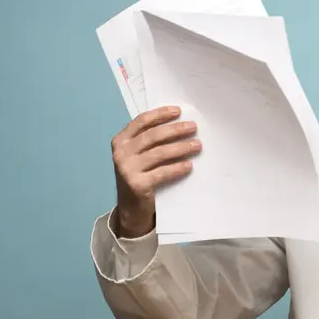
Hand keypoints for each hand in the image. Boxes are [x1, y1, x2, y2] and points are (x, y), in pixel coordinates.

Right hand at [110, 105, 200, 237]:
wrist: (131, 207)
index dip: (160, 114)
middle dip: (175, 130)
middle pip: (152, 136)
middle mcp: (121, 153)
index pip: (141, 121)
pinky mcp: (137, 185)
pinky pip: (162, 173)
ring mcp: (127, 169)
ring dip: (181, 147)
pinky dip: (177, 168)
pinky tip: (189, 165)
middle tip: (193, 127)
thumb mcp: (138, 155)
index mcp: (120, 141)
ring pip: (159, 153)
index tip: (178, 111)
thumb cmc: (140, 175)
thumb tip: (178, 123)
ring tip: (197, 145)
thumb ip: (149, 141)